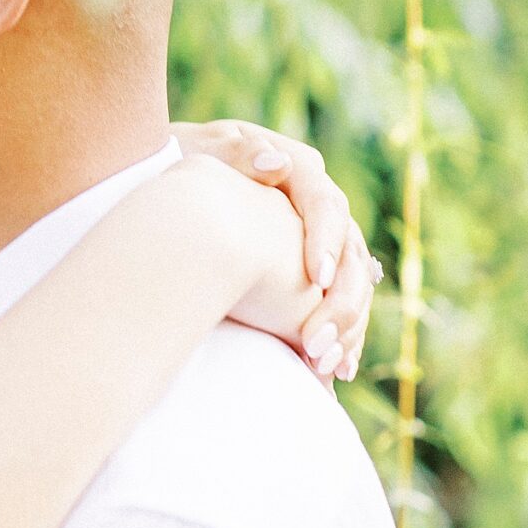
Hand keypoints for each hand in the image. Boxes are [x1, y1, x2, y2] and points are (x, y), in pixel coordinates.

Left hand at [174, 121, 381, 381]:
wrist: (174, 198)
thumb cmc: (184, 170)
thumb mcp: (203, 156)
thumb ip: (238, 156)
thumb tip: (274, 162)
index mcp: (299, 172)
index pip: (327, 205)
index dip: (325, 242)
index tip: (314, 279)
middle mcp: (317, 208)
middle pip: (349, 254)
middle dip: (340, 302)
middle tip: (317, 341)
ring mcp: (318, 241)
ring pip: (352, 286)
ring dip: (347, 328)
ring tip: (328, 366)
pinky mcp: (309, 274)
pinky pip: (337, 307)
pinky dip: (340, 338)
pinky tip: (334, 372)